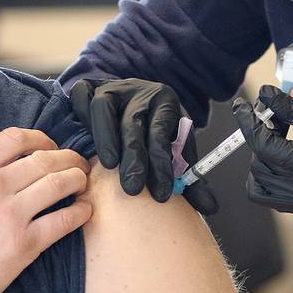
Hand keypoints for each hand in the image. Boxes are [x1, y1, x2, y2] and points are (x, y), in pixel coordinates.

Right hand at [0, 128, 91, 292]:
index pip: (16, 138)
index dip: (42, 138)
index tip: (51, 146)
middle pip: (45, 159)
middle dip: (68, 158)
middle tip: (77, 164)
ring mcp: (11, 214)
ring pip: (59, 183)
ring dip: (78, 179)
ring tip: (84, 181)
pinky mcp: (24, 245)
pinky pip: (63, 221)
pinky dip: (80, 212)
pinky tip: (85, 210)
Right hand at [69, 78, 218, 213]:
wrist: (134, 100)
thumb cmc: (154, 132)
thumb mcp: (175, 149)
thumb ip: (189, 179)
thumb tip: (210, 207)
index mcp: (165, 103)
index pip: (163, 132)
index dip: (162, 163)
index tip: (162, 193)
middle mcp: (139, 91)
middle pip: (134, 123)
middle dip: (134, 157)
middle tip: (133, 189)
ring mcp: (112, 87)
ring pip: (104, 107)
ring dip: (106, 137)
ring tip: (109, 166)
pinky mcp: (89, 85)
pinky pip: (82, 94)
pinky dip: (81, 114)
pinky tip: (84, 139)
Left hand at [231, 85, 292, 215]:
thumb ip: (292, 109)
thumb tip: (264, 94)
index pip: (264, 144)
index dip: (248, 122)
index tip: (241, 105)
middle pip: (258, 160)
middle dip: (260, 135)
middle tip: (274, 117)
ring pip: (257, 178)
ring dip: (260, 154)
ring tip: (280, 137)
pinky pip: (264, 193)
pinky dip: (262, 175)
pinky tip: (277, 157)